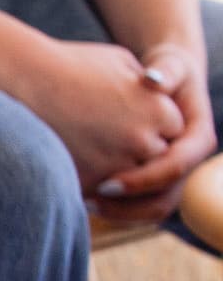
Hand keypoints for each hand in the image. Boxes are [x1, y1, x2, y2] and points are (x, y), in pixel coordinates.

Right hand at [18, 38, 184, 197]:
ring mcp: (114, 165)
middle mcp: (142, 141)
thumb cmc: (69, 66)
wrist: (23, 82)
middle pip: (152, 159)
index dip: (149, 125)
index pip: (170, 131)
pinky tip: (70, 161)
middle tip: (105, 136)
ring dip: (113, 171)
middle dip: (133, 150)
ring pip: (127, 181)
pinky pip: (96, 192)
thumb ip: (146, 87)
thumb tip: (153, 97)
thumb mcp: (120, 62)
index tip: (125, 117)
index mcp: (159, 110)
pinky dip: (87, 182)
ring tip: (87, 150)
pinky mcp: (85, 183)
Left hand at [93, 42, 216, 222]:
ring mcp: (175, 178)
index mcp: (197, 139)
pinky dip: (115, 210)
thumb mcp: (170, 66)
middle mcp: (189, 164)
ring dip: (118, 214)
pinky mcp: (157, 184)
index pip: (174, 169)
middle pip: (164, 200)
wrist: (168, 82)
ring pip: (151, 211)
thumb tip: (152, 80)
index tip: (106, 183)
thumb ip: (166, 71)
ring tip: (83, 205)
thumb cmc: (167, 71)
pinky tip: (84, 202)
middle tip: (88, 202)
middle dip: (127, 206)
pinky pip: (139, 209)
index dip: (141, 179)